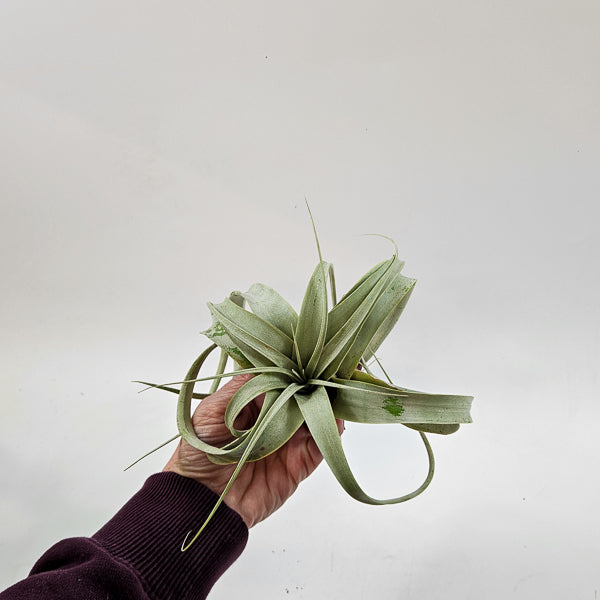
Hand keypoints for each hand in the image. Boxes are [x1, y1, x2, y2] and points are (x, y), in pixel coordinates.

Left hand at [163, 374, 343, 527]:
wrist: (201, 502)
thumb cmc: (198, 453)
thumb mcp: (211, 412)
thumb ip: (240, 388)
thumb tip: (267, 365)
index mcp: (255, 402)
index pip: (281, 378)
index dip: (295, 366)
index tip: (313, 351)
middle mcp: (275, 418)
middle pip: (303, 395)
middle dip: (318, 381)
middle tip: (337, 366)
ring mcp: (289, 440)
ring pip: (316, 416)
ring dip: (329, 402)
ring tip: (341, 387)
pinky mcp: (299, 464)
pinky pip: (321, 445)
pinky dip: (332, 431)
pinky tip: (337, 417)